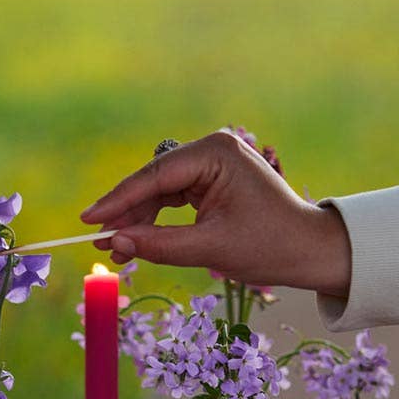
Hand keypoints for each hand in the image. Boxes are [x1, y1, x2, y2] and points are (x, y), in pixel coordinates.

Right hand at [80, 131, 350, 297]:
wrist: (309, 250)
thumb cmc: (269, 247)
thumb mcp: (210, 249)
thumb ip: (159, 245)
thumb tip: (114, 243)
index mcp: (216, 153)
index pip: (155, 176)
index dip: (118, 200)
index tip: (88, 220)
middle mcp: (213, 149)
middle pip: (154, 181)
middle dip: (127, 213)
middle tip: (101, 244)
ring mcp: (213, 162)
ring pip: (161, 191)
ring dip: (139, 219)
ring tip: (117, 250)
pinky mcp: (213, 179)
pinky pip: (174, 198)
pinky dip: (157, 219)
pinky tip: (137, 239)